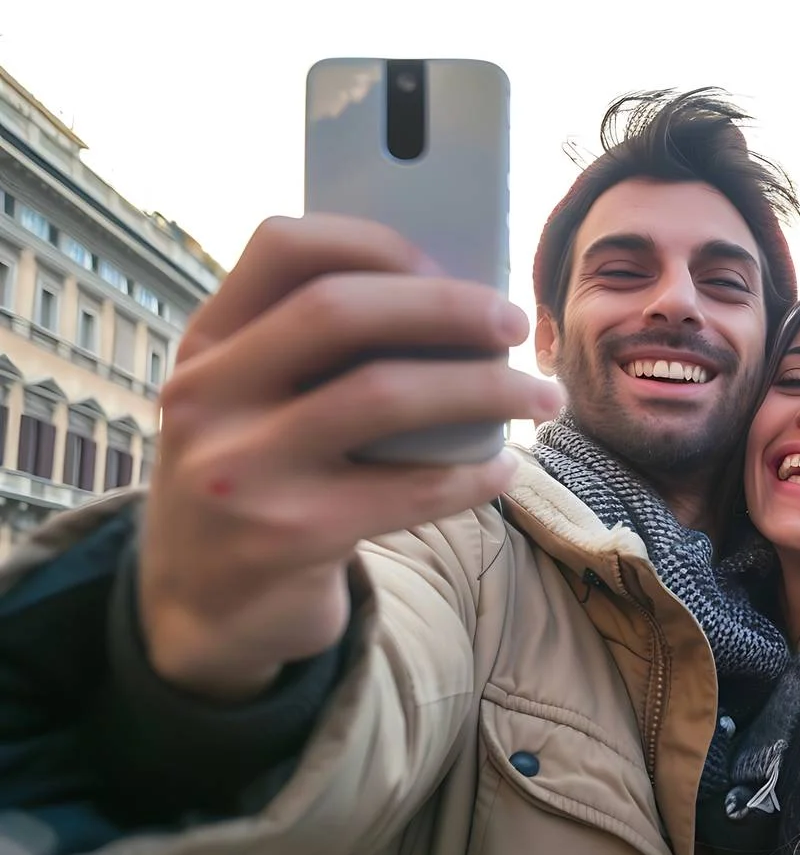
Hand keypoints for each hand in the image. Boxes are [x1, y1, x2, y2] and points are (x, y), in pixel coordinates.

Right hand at [139, 215, 563, 700]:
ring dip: (486, 388)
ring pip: (384, 395)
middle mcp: (205, 398)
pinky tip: (503, 470)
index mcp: (206, 346)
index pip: (283, 248)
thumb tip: (462, 301)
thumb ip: (315, 353)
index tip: (445, 264)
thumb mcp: (253, 406)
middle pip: (339, 312)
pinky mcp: (285, 539)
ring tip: (540, 395)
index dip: (377, 244)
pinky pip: (409, 490)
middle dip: (447, 306)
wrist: (203, 610)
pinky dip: (473, 475)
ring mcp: (240, 470)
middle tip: (515, 322)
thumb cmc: (264, 483)